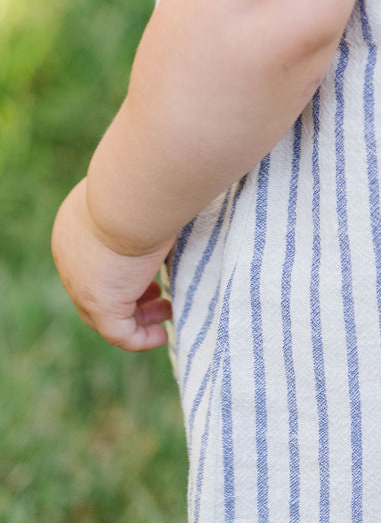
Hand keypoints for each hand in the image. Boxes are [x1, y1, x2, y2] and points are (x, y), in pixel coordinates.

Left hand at [51, 179, 175, 351]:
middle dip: (130, 295)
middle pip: (97, 290)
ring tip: (166, 312)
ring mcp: (81, 285)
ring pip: (106, 315)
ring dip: (138, 317)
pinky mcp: (100, 303)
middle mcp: (70, 260)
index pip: (91, 262)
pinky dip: (140, 339)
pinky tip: (162, 334)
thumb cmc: (141, 184)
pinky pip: (119, 333)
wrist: (130, 194)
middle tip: (158, 296)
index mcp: (73, 229)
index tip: (148, 271)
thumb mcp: (137, 194)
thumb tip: (169, 201)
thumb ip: (144, 206)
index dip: (121, 270)